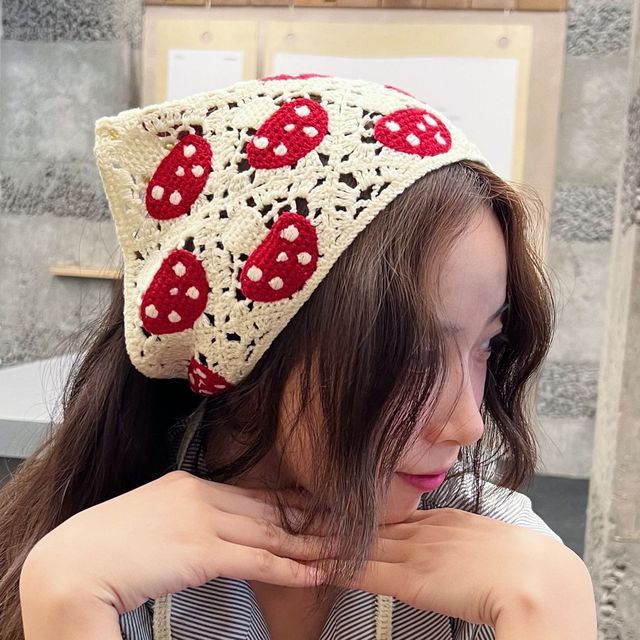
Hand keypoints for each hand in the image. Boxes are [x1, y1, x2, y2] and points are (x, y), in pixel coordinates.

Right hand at [20, 471, 327, 618]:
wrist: (69, 564)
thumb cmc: (103, 547)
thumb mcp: (150, 522)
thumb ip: (183, 523)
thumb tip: (206, 540)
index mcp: (187, 485)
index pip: (251, 494)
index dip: (287, 502)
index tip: (315, 506)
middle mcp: (199, 495)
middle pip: (267, 509)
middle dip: (309, 519)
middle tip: (344, 523)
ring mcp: (201, 520)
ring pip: (269, 534)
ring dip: (309, 544)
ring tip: (342, 549)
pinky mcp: (200, 551)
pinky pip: (256, 561)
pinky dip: (289, 569)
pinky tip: (314, 573)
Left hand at [323, 508, 596, 635]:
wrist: (538, 582)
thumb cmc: (528, 568)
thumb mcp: (492, 546)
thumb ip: (468, 547)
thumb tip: (457, 558)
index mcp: (445, 521)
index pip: (395, 516)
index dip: (365, 515)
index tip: (341, 509)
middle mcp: (424, 530)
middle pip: (371, 522)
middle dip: (338, 519)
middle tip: (302, 510)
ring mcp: (415, 552)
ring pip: (361, 543)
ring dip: (329, 541)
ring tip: (299, 535)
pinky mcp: (410, 579)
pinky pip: (366, 571)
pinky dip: (339, 567)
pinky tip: (316, 565)